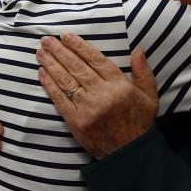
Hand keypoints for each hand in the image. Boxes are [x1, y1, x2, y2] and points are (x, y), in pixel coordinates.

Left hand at [36, 33, 157, 158]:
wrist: (128, 154)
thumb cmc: (139, 123)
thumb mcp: (150, 96)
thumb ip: (143, 72)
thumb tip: (138, 50)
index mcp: (119, 86)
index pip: (96, 60)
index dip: (79, 46)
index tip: (66, 36)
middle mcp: (102, 94)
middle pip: (77, 67)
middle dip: (59, 51)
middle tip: (46, 40)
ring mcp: (87, 108)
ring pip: (66, 80)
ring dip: (51, 64)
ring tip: (40, 52)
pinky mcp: (75, 121)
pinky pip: (59, 99)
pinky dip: (49, 85)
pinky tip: (41, 73)